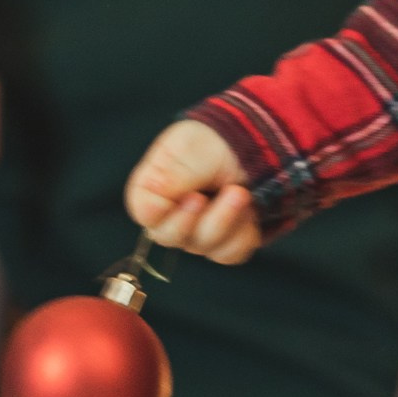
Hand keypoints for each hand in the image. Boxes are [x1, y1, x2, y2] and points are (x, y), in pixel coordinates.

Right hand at [126, 118, 260, 262]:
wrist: (253, 144)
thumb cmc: (212, 142)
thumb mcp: (188, 149)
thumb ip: (169, 177)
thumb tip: (150, 207)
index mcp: (152, 188)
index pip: (144, 214)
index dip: (165, 211)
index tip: (192, 195)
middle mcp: (170, 216)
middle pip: (169, 237)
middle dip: (198, 217)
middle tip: (223, 193)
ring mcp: (196, 233)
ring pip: (203, 247)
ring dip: (226, 219)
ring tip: (240, 191)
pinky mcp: (224, 243)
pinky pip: (229, 254)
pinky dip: (242, 232)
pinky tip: (248, 209)